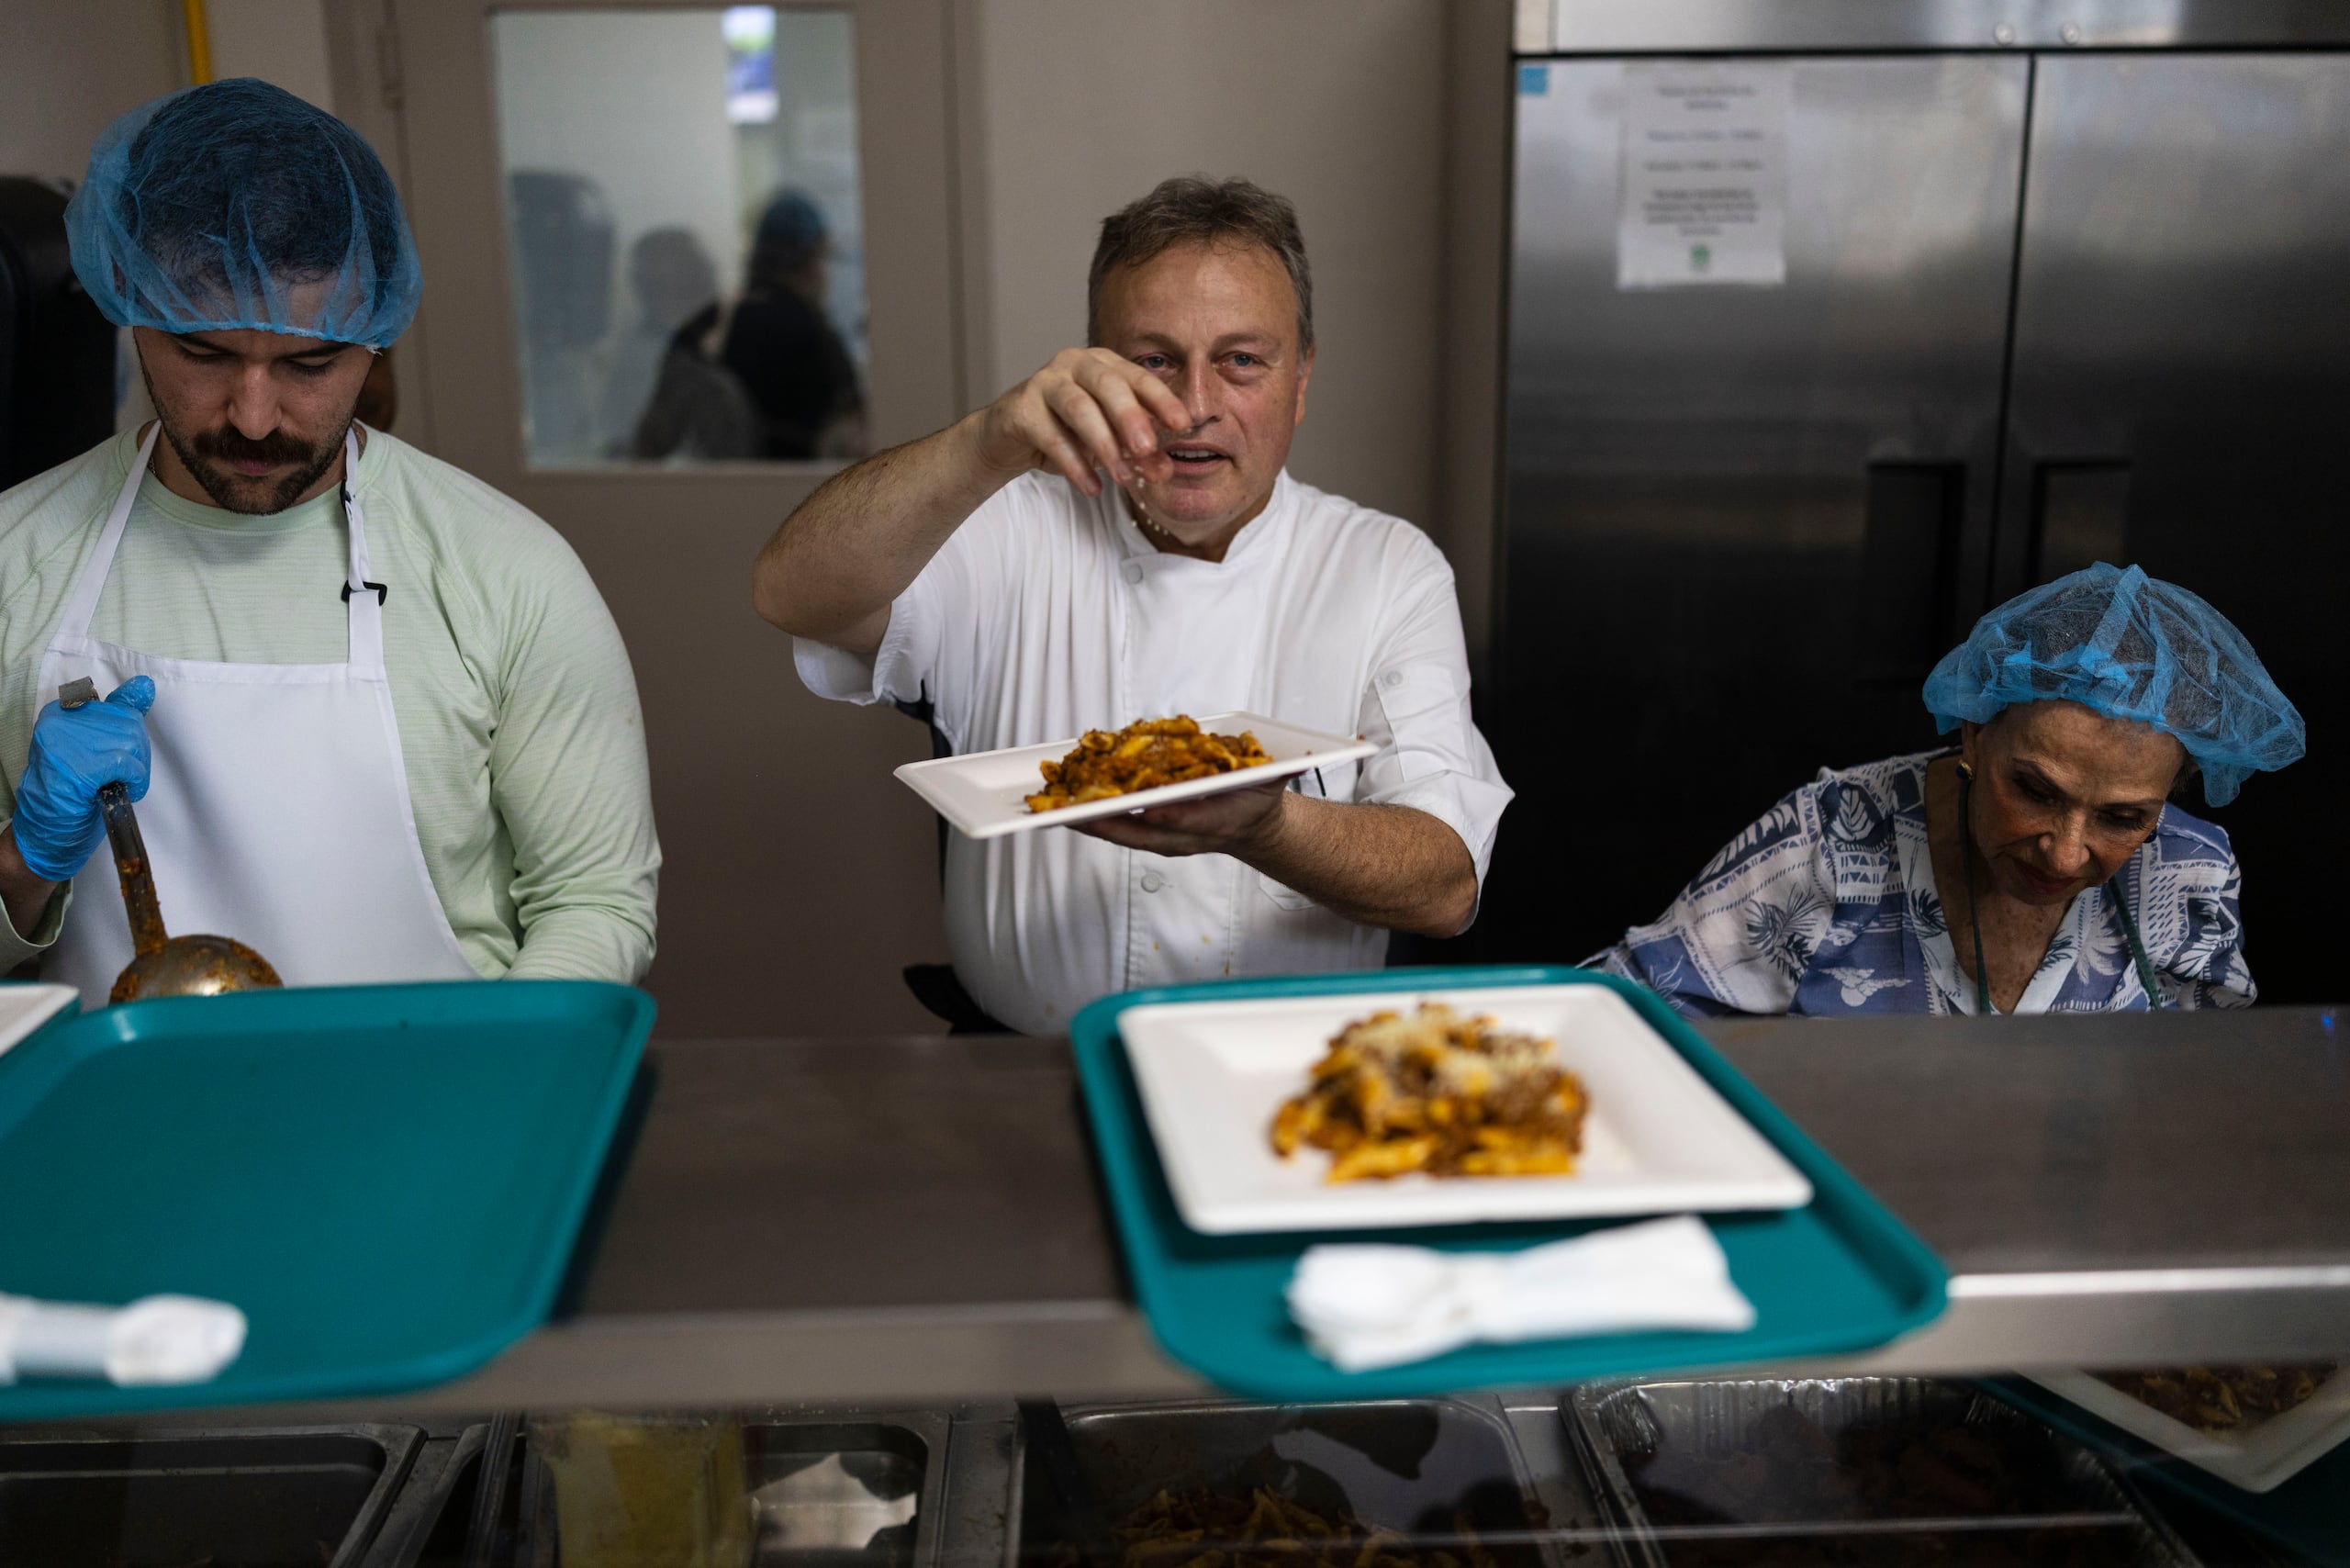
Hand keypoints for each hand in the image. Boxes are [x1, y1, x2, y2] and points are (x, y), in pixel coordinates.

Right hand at [12, 676, 154, 881]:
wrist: (47, 828)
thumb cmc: (73, 788)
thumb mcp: (94, 745)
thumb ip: (116, 715)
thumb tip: (145, 685)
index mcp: (62, 711)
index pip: (116, 708)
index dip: (126, 736)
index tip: (112, 755)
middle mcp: (61, 720)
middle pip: (128, 724)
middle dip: (135, 754)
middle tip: (121, 775)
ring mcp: (67, 742)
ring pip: (132, 743)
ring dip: (136, 769)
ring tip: (118, 783)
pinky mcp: (79, 766)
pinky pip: (128, 765)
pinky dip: (135, 780)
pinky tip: (121, 790)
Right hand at [973, 348, 1196, 496]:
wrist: (1009, 438)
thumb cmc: (1066, 431)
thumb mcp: (1108, 440)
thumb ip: (1135, 451)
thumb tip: (1164, 470)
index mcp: (1104, 364)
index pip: (1138, 378)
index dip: (1161, 400)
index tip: (1183, 424)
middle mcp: (1075, 364)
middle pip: (1108, 385)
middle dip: (1131, 418)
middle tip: (1149, 449)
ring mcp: (1045, 382)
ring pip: (1079, 408)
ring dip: (1103, 445)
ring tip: (1123, 478)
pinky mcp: (1021, 408)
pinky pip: (1051, 436)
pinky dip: (1074, 465)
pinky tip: (1091, 488)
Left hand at [1071, 782, 1288, 857]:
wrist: (1251, 827)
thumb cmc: (1259, 800)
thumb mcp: (1275, 781)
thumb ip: (1282, 771)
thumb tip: (1296, 761)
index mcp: (1216, 823)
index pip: (1188, 821)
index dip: (1167, 815)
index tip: (1147, 809)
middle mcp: (1183, 835)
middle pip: (1139, 832)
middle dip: (1105, 822)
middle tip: (1073, 811)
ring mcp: (1163, 837)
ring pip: (1120, 831)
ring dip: (1088, 820)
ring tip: (1054, 808)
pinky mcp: (1147, 831)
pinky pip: (1115, 824)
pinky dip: (1090, 815)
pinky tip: (1066, 802)